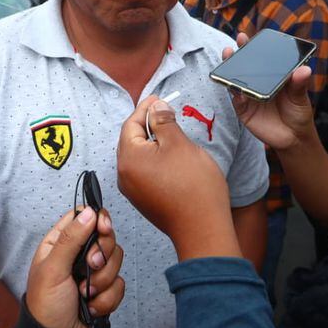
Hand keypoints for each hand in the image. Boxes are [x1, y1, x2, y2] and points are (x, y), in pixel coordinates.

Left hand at [25, 208, 124, 327]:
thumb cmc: (46, 306)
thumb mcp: (53, 269)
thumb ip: (71, 239)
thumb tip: (89, 213)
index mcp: (60, 243)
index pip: (84, 218)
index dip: (97, 219)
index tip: (103, 228)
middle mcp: (78, 254)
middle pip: (105, 237)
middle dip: (102, 254)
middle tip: (90, 266)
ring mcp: (93, 272)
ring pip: (115, 261)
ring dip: (102, 281)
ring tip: (85, 293)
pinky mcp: (105, 290)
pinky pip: (119, 284)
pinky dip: (106, 298)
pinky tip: (91, 306)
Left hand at [117, 96, 239, 260]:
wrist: (203, 229)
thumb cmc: (193, 186)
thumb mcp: (179, 143)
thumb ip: (163, 121)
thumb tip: (155, 107)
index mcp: (129, 158)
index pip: (130, 124)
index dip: (145, 108)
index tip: (158, 98)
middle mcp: (124, 175)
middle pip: (131, 140)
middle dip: (147, 124)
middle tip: (164, 111)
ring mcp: (133, 190)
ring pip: (139, 157)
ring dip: (153, 142)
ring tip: (171, 132)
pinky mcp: (144, 200)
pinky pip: (145, 172)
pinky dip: (155, 159)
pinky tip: (172, 157)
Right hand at [226, 33, 314, 150]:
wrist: (293, 138)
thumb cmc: (298, 113)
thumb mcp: (301, 98)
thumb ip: (300, 84)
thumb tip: (304, 69)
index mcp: (271, 76)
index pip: (260, 58)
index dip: (252, 47)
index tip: (247, 37)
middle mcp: (257, 83)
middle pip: (244, 66)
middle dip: (237, 54)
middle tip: (235, 43)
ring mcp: (248, 95)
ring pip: (235, 80)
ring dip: (229, 69)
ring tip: (228, 57)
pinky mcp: (243, 109)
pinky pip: (237, 100)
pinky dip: (236, 94)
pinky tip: (237, 89)